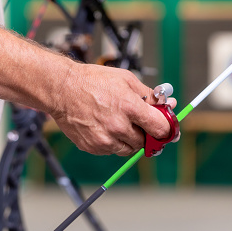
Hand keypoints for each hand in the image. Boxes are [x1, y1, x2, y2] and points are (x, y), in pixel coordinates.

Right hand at [50, 63, 176, 156]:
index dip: (167, 129)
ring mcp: (105, 139)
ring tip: (119, 122)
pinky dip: (114, 142)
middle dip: (147, 133)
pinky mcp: (94, 147)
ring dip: (131, 139)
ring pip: (130, 149)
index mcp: (130, 107)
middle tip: (140, 123)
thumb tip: (167, 105)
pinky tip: (106, 126)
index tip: (168, 129)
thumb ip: (150, 96)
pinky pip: (113, 150)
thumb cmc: (93, 81)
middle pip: (146, 142)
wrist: (63, 89)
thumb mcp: (127, 80)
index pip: (160, 128)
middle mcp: (118, 126)